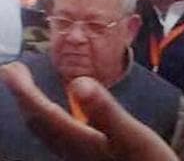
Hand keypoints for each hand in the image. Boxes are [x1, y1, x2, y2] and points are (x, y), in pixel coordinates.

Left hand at [0, 62, 177, 160]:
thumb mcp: (133, 136)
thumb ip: (105, 111)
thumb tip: (77, 82)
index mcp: (81, 142)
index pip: (44, 114)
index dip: (24, 92)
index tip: (11, 69)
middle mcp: (75, 151)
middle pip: (40, 124)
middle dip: (24, 97)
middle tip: (14, 71)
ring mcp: (82, 157)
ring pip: (48, 132)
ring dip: (35, 108)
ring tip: (30, 90)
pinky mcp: (91, 158)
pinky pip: (60, 136)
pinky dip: (52, 119)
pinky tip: (64, 116)